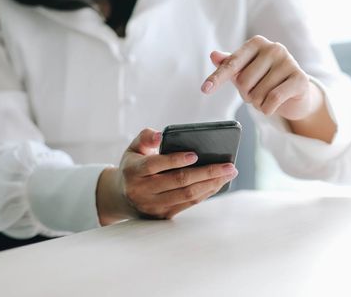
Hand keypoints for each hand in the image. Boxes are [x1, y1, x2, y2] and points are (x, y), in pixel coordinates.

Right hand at [96, 128, 237, 223]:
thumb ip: (145, 137)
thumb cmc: (134, 166)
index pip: (154, 164)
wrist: (122, 197)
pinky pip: (189, 204)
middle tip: (228, 165)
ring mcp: (153, 205)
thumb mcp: (133, 148)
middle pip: (178, 181)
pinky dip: (206, 193)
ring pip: (187, 195)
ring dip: (211, 184)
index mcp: (133, 171)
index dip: (175, 160)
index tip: (195, 154)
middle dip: (207, 172)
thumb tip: (160, 135)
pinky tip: (218, 183)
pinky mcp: (163, 215)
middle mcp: (142, 191)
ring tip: (228, 173)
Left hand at [201, 35, 321, 120]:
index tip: (205, 90)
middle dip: (247, 95)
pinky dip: (267, 109)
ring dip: (258, 104)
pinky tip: (271, 107)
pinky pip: (273, 99)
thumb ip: (229, 64)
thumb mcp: (245, 71)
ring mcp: (289, 62)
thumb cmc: (266, 79)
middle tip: (257, 93)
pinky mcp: (300, 78)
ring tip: (267, 98)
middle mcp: (274, 48)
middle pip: (244, 81)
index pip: (232, 63)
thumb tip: (214, 55)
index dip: (217, 78)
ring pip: (258, 93)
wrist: (296, 92)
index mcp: (257, 43)